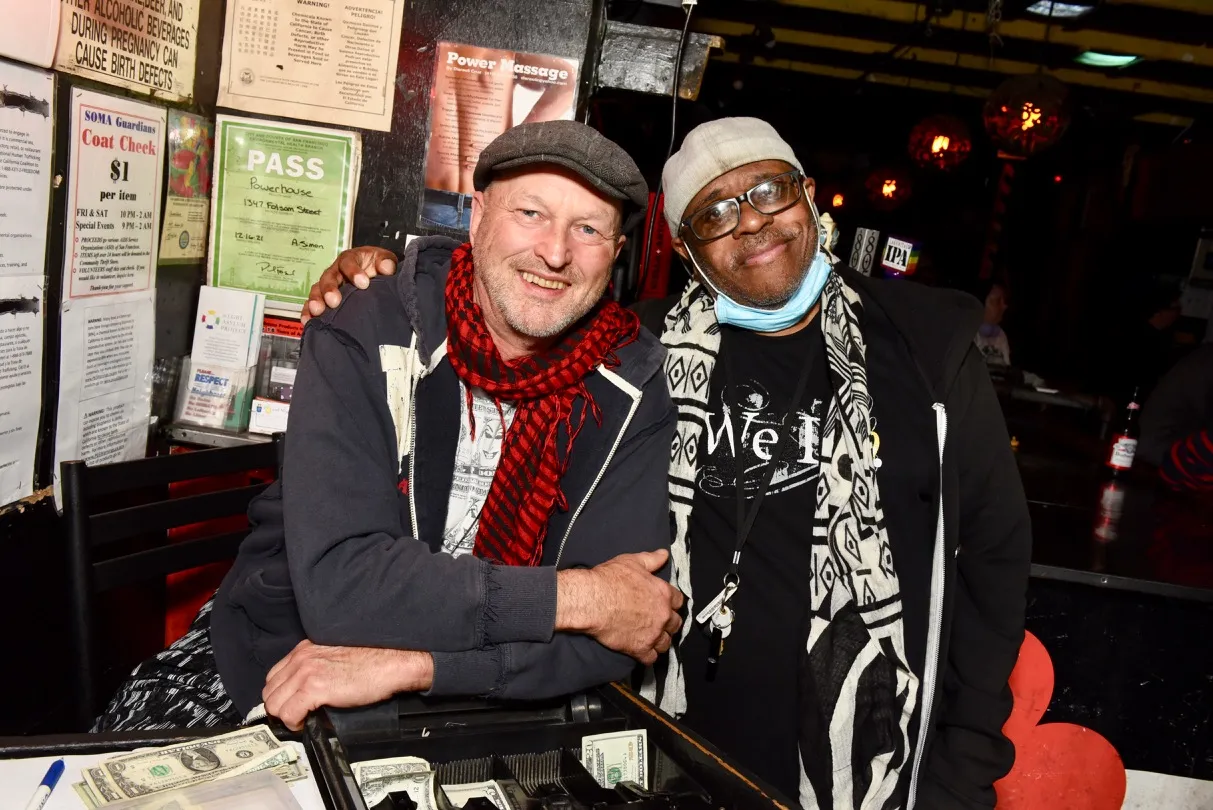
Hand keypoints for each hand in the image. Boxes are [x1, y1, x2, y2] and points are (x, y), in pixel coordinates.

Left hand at [262, 640, 432, 729]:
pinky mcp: (315, 688)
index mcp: (306, 648)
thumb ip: (316, 665)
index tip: (291, 705)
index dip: (281, 695)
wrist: (392, 662)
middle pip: (270, 691)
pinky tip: (307, 722)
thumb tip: (306, 689)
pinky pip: (288, 713)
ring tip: (303, 720)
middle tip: (296, 716)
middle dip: (281, 707)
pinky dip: (294, 723)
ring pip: (274, 704)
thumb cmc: (373, 660)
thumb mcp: (336, 655)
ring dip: (286, 716)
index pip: (274, 676)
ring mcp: (306, 672)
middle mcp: (302, 657)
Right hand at [302, 247, 397, 323]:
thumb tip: (386, 268)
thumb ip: (386, 262)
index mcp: (350, 260)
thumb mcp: (384, 260)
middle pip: (329, 278)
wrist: (373, 277)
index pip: (348, 262)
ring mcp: (327, 286)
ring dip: (316, 301)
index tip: (363, 283)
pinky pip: (312, 305)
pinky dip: (308, 313)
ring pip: (317, 291)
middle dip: (329, 289)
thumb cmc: (376, 267)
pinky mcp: (323, 300)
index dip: (354, 272)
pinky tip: (308, 321)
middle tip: (333, 301)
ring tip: (317, 311)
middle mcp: (335, 272)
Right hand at [556, 550, 683, 665]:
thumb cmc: (610, 579)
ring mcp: (652, 633)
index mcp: (663, 593)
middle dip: (669, 623)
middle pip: (676, 624)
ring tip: (651, 638)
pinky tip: (642, 651)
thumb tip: (664, 554)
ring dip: (660, 641)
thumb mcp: (632, 562)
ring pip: (665, 643)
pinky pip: (651, 658)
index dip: (672, 603)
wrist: (593, 600)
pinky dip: (648, 656)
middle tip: (658, 622)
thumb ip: (651, 559)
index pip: (679, 601)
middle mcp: (662, 615)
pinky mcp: (640, 648)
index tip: (666, 604)